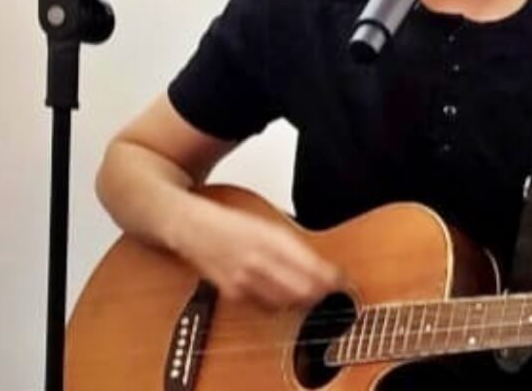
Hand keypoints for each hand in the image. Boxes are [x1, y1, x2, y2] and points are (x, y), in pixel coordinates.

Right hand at [178, 197, 344, 310]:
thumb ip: (293, 247)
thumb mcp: (267, 225)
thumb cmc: (231, 224)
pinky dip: (277, 304)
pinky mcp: (232, 293)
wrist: (190, 227)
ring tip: (309, 294)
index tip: (341, 280)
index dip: (331, 278)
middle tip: (330, 290)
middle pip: (302, 290)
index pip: (312, 266)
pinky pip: (264, 307)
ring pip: (285, 302)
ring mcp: (244, 279)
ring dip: (300, 300)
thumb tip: (324, 269)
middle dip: (319, 293)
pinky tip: (282, 296)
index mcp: (271, 238)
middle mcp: (258, 259)